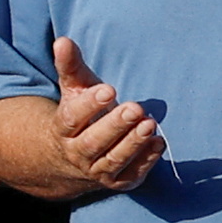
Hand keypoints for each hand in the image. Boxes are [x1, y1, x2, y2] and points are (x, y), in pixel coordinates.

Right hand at [39, 35, 163, 195]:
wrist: (73, 158)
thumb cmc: (80, 114)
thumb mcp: (74, 89)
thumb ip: (70, 66)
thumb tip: (63, 41)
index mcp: (64, 130)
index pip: (72, 119)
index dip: (89, 106)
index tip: (108, 90)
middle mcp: (78, 154)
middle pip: (94, 143)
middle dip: (115, 126)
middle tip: (135, 108)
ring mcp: (98, 171)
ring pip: (113, 160)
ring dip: (133, 143)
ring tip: (150, 124)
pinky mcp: (118, 181)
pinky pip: (132, 174)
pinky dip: (146, 160)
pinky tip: (159, 142)